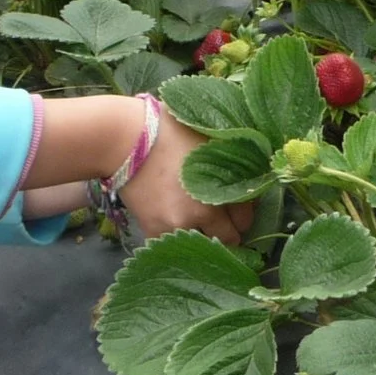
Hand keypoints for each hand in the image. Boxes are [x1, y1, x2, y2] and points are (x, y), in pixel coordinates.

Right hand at [121, 114, 249, 246]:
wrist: (122, 138)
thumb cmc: (168, 129)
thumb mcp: (209, 138)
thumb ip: (233, 160)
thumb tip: (253, 171)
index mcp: (220, 191)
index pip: (246, 218)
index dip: (244, 213)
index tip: (238, 210)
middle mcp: (202, 214)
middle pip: (228, 238)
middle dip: (229, 231)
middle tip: (222, 221)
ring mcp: (176, 225)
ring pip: (201, 243)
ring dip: (203, 237)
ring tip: (195, 222)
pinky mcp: (153, 230)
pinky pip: (172, 244)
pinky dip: (175, 237)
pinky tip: (172, 222)